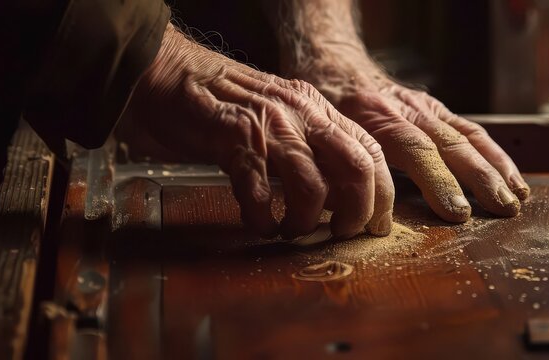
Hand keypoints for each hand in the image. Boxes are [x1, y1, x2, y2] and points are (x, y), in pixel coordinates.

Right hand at [122, 24, 394, 238]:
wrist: (166, 71)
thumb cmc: (220, 101)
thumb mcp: (277, 116)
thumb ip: (307, 145)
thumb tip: (336, 193)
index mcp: (315, 108)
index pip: (370, 150)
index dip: (382, 193)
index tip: (374, 222)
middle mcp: (300, 113)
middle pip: (356, 167)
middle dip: (357, 212)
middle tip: (341, 234)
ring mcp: (267, 125)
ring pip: (312, 184)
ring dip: (307, 220)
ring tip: (292, 231)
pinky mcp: (231, 139)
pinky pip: (259, 190)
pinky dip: (263, 217)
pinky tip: (259, 223)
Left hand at [289, 47, 528, 221]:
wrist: (334, 65)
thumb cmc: (323, 108)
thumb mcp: (319, 134)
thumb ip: (335, 167)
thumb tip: (350, 211)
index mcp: (374, 117)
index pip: (413, 148)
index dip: (438, 181)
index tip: (457, 212)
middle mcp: (405, 109)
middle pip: (449, 143)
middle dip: (480, 178)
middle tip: (501, 209)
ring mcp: (424, 107)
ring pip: (466, 135)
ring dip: (495, 167)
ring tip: (515, 197)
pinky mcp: (435, 108)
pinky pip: (469, 129)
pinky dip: (492, 153)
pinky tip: (509, 175)